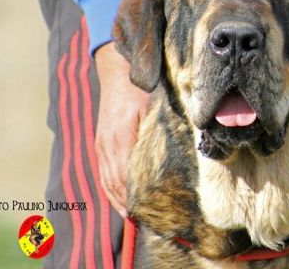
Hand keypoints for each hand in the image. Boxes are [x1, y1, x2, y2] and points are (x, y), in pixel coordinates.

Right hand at [95, 42, 150, 216]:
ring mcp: (102, 144)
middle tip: (148, 220)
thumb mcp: (155, 104)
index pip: (128, 178)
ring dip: (120, 200)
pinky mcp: (101, 141)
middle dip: (130, 204)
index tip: (154, 211)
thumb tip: (186, 147)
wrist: (116, 68)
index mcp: (122, 138)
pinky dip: (111, 188)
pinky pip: (104, 171)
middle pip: (116, 184)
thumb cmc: (140, 86)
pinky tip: (121, 198)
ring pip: (108, 181)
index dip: (139, 196)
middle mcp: (108, 145)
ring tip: (134, 216)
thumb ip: (165, 127)